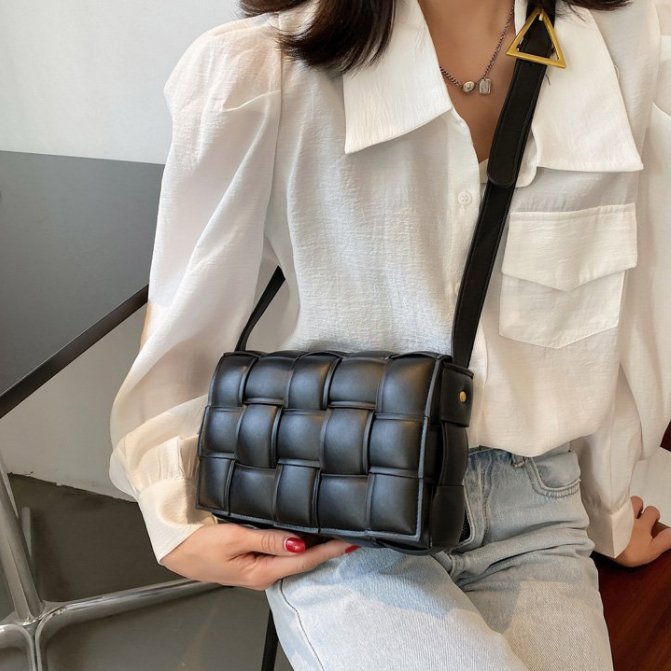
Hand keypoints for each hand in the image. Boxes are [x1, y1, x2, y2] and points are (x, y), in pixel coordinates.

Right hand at [160, 523, 357, 588]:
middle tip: (351, 532)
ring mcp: (261, 568)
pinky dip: (298, 543)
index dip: (330, 550)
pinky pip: (283, 552)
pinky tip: (307, 533)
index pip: (305, 559)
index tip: (350, 541)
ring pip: (295, 555)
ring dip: (315, 544)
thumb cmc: (200, 546)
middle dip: (328, 547)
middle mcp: (266, 573)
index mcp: (263, 571)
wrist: (178, 551)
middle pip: (305, 559)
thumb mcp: (235, 539)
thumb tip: (298, 542)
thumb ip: (269, 540)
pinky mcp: (256, 560)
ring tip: (336, 531)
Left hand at [611, 496, 670, 567]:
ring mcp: (614, 512)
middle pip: (636, 501)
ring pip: (621, 500)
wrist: (606, 546)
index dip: (653, 514)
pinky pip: (605, 504)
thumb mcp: (652, 550)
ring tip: (621, 513)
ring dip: (623, 504)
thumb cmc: (630, 551)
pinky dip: (607, 506)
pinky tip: (605, 513)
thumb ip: (664, 541)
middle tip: (635, 515)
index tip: (651, 520)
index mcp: (642, 524)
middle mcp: (629, 514)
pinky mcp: (601, 512)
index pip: (652, 511)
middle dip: (638, 505)